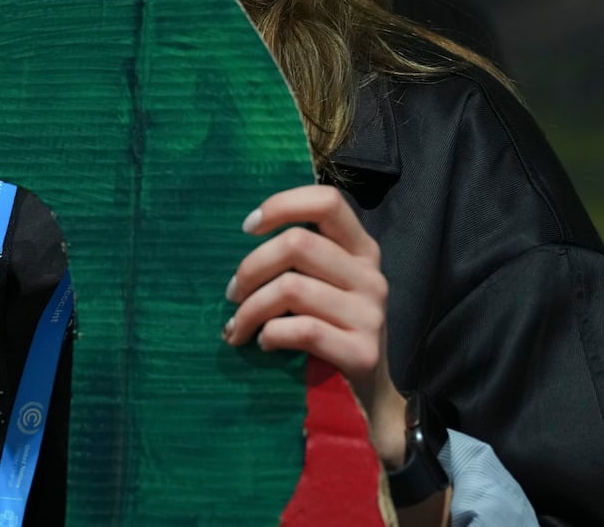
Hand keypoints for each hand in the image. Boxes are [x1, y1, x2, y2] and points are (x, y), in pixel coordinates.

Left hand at [221, 183, 407, 468]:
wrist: (367, 401)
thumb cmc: (330, 333)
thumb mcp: (323, 286)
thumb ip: (300, 259)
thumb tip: (244, 236)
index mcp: (361, 250)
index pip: (327, 202)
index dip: (283, 205)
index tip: (247, 227)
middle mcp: (371, 276)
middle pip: (297, 243)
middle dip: (251, 267)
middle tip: (232, 294)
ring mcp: (371, 314)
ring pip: (292, 287)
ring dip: (250, 309)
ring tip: (237, 327)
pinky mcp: (362, 352)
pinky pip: (302, 330)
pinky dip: (271, 335)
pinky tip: (264, 343)